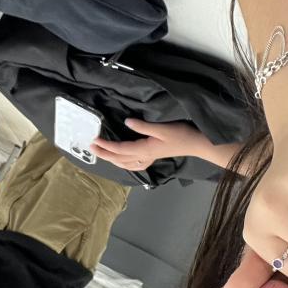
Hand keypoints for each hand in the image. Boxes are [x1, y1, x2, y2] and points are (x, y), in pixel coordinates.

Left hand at [90, 119, 204, 171]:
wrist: (196, 144)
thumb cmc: (181, 134)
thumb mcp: (162, 128)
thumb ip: (143, 126)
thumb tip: (126, 122)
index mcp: (144, 149)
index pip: (120, 149)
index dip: (106, 146)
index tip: (94, 140)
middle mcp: (144, 157)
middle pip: (119, 158)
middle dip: (104, 153)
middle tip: (91, 147)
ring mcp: (148, 159)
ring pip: (125, 163)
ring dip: (111, 159)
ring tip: (101, 153)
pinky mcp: (153, 157)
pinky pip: (134, 165)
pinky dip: (124, 164)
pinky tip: (122, 161)